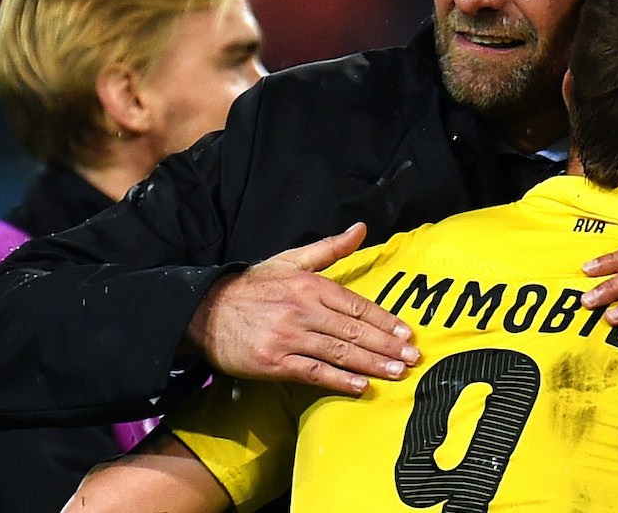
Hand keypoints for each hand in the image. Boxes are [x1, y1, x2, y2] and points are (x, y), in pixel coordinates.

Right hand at [185, 223, 418, 393]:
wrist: (203, 311)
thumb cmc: (252, 286)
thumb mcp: (290, 260)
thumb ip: (329, 248)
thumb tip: (360, 230)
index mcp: (310, 285)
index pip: (357, 305)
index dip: (384, 320)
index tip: (407, 333)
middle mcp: (303, 310)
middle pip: (354, 331)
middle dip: (387, 346)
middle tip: (414, 357)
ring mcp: (289, 337)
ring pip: (339, 352)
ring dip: (372, 364)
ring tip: (398, 372)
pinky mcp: (274, 362)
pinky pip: (314, 373)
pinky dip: (339, 381)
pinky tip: (361, 386)